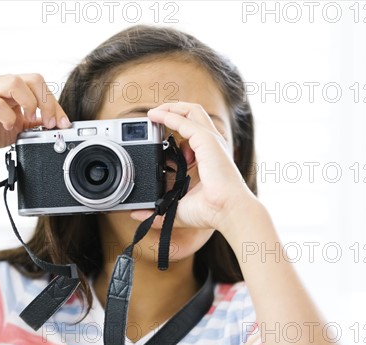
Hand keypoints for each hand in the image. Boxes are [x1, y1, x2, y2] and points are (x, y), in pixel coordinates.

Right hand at [0, 73, 69, 161]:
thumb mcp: (20, 127)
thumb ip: (35, 123)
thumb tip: (56, 124)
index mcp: (15, 89)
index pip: (41, 86)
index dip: (55, 105)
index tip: (63, 123)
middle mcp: (2, 86)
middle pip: (33, 79)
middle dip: (47, 102)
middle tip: (50, 123)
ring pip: (14, 83)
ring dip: (29, 103)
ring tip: (30, 119)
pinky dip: (7, 116)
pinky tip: (10, 126)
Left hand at [136, 102, 256, 233]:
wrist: (227, 211)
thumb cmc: (211, 210)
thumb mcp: (178, 208)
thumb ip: (158, 209)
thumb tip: (138, 214)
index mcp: (208, 158)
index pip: (192, 135)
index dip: (176, 131)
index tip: (158, 138)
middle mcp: (211, 145)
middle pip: (193, 116)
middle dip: (173, 111)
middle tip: (154, 117)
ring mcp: (210, 140)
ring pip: (192, 111)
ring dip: (171, 108)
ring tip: (152, 112)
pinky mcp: (207, 140)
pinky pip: (185, 121)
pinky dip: (169, 115)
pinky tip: (154, 116)